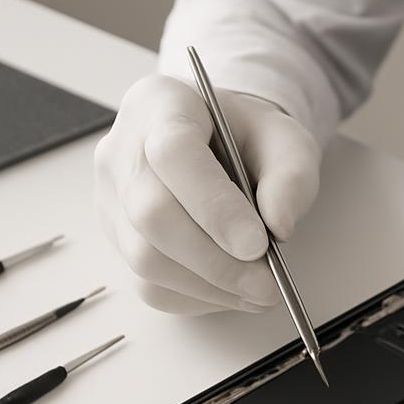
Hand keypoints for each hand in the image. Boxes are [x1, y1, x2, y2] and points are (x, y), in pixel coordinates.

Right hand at [94, 74, 319, 312]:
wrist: (224, 148)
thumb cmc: (250, 140)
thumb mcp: (287, 143)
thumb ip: (291, 177)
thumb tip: (279, 225)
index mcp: (160, 105)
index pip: (173, 154)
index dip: (214, 206)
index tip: (257, 244)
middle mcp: (121, 150)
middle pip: (153, 215)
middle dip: (217, 261)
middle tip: (267, 284)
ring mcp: (112, 199)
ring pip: (146, 259)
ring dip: (210, 286)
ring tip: (259, 291)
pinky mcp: (119, 242)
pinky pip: (149, 285)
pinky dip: (198, 298)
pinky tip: (232, 291)